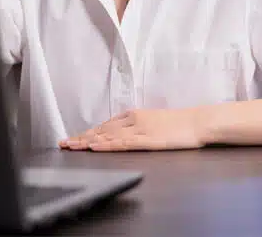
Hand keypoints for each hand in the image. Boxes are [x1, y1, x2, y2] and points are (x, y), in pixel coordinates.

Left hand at [59, 108, 205, 151]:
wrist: (198, 122)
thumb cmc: (179, 124)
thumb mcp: (154, 121)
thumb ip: (137, 126)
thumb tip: (122, 133)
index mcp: (134, 115)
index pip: (105, 125)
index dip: (87, 133)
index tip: (73, 139)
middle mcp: (133, 120)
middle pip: (102, 130)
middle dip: (81, 137)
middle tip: (64, 143)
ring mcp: (139, 129)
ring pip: (108, 136)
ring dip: (88, 141)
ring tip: (71, 146)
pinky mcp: (147, 140)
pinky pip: (122, 143)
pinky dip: (106, 145)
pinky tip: (94, 147)